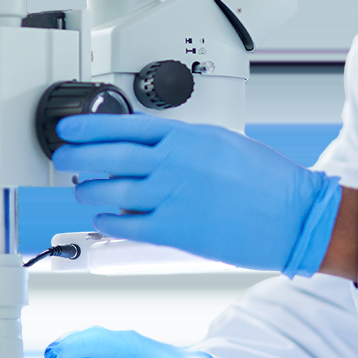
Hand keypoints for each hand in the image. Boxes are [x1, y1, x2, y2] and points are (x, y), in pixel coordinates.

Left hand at [53, 114, 343, 275]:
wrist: (294, 215)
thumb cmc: (268, 179)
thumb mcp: (223, 142)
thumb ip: (185, 143)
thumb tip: (154, 147)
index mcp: (185, 138)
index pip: (123, 126)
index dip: (89, 127)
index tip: (69, 127)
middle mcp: (173, 165)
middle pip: (107, 156)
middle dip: (77, 156)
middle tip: (63, 156)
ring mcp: (171, 197)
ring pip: (110, 190)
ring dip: (88, 190)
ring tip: (82, 189)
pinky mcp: (174, 231)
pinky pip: (126, 225)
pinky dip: (107, 219)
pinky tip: (102, 216)